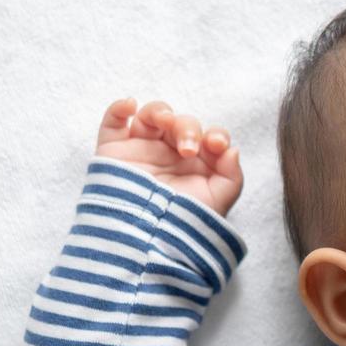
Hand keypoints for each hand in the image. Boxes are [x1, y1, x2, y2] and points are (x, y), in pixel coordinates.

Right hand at [93, 97, 243, 216]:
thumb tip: (232, 150)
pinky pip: (113, 121)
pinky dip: (119, 107)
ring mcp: (142, 149)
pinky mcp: (115, 150)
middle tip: (188, 150)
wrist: (147, 240)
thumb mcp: (217, 203)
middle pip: (182, 123)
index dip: (216, 135)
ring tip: (166, 123)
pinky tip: (130, 105)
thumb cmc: (184, 223)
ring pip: (151, 115)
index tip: (216, 145)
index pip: (210, 137)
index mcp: (197, 163)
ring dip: (161, 112)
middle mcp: (170, 153)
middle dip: (188, 129)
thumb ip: (232, 177)